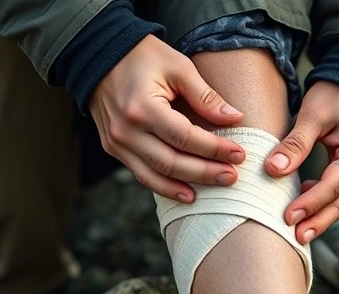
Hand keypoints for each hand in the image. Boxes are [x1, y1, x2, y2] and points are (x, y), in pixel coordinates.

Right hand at [90, 35, 244, 203]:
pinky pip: (142, 174)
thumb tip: (235, 118)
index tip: (239, 154)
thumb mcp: (178, 67)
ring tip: (214, 188)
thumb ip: (205, 96)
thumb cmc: (143, 57)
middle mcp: (126, 131)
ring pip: (156, 175)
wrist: (100, 56)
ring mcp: (116, 143)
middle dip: (205, 173)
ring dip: (186, 186)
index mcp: (142, 108)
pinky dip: (164, 187)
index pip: (186, 137)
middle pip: (172, 162)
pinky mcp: (114, 148)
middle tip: (232, 177)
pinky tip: (186, 193)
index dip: (214, 149)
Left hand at [264, 81, 338, 243]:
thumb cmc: (337, 93)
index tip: (287, 217)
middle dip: (318, 221)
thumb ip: (295, 144)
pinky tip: (305, 207)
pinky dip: (324, 202)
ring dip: (321, 216)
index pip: (333, 186)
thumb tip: (272, 170)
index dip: (310, 203)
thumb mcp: (313, 114)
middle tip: (295, 238)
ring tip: (298, 231)